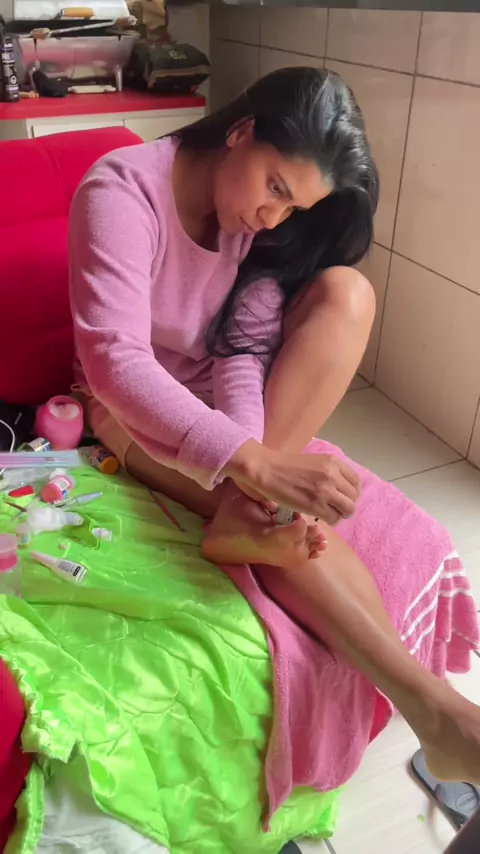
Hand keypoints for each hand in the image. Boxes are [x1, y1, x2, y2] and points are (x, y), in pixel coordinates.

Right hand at [224, 441, 360, 524]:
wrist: (265, 469)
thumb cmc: (285, 466)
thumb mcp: (313, 463)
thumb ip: (328, 473)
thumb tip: (339, 490)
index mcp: (333, 462)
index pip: (356, 482)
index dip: (350, 493)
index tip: (340, 497)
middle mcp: (333, 475)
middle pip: (354, 497)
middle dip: (345, 505)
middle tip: (333, 507)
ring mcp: (326, 490)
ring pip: (348, 509)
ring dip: (339, 514)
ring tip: (328, 513)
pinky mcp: (316, 505)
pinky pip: (334, 518)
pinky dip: (329, 521)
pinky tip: (319, 516)